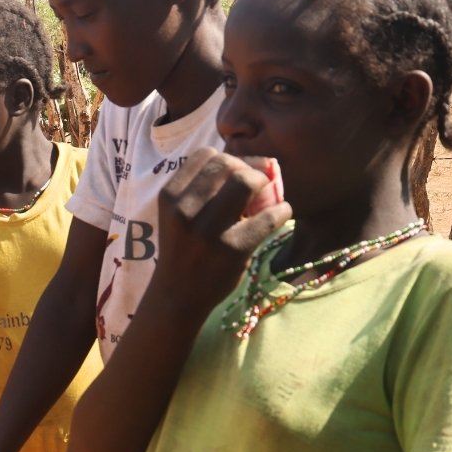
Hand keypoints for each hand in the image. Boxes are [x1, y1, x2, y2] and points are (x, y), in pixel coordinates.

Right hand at [153, 148, 291, 316]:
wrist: (176, 296)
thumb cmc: (184, 250)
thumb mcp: (179, 214)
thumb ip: (204, 190)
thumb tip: (258, 166)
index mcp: (170, 195)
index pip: (206, 154)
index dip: (229, 160)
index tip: (240, 173)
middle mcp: (184, 209)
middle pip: (228, 163)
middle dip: (250, 170)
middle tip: (259, 186)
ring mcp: (208, 230)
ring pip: (246, 181)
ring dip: (265, 185)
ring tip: (268, 199)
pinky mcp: (232, 249)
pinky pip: (268, 217)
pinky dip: (281, 211)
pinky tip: (280, 214)